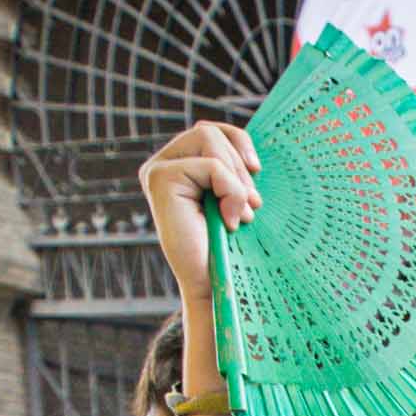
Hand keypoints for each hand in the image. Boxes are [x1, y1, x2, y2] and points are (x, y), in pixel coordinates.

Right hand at [139, 123, 258, 300]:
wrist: (211, 284)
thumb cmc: (226, 246)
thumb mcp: (233, 199)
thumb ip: (232, 171)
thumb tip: (250, 156)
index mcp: (178, 165)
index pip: (211, 131)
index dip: (240, 144)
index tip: (257, 171)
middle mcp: (162, 163)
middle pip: (211, 131)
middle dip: (240, 166)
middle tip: (252, 207)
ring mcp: (158, 169)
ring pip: (210, 140)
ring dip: (235, 178)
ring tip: (240, 214)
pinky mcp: (161, 178)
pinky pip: (213, 165)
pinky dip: (231, 191)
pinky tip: (229, 220)